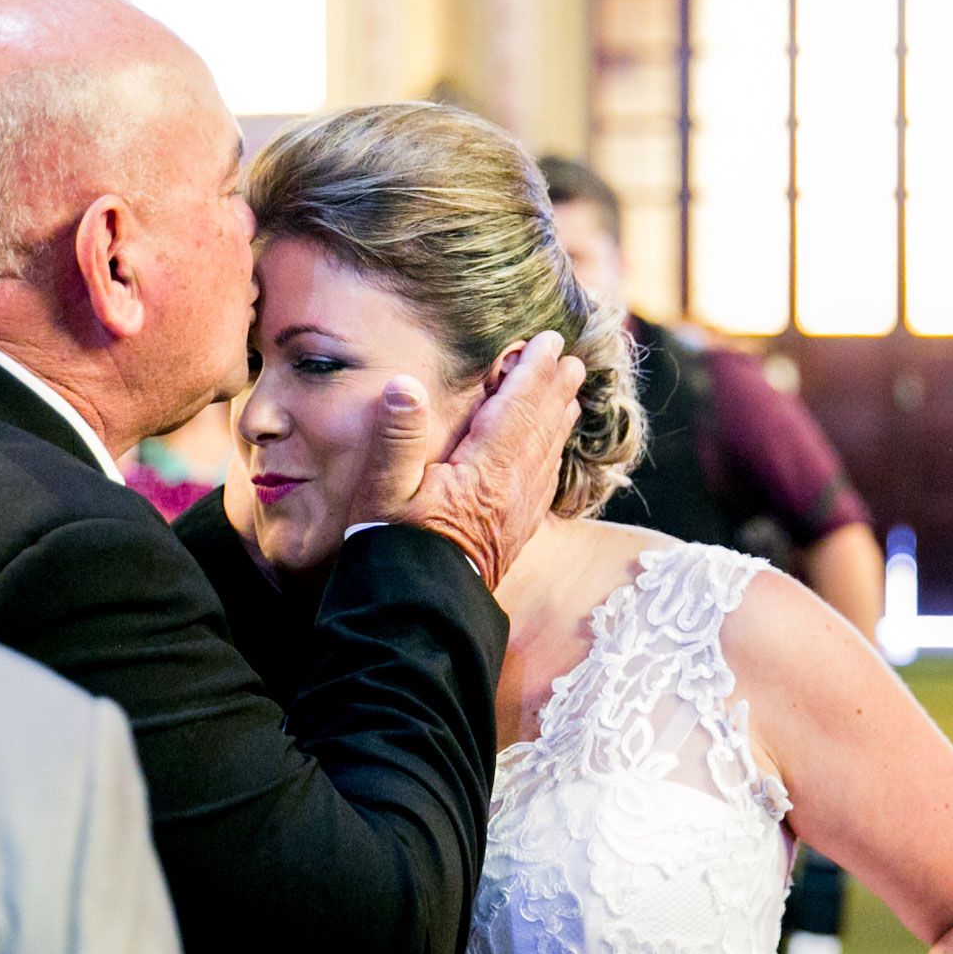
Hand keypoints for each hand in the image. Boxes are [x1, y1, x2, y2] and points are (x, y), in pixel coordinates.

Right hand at [349, 331, 583, 588]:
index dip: (532, 373)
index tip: (548, 342)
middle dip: (555, 391)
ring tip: (570, 396)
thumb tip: (404, 385)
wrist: (418, 610)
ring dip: (559, 421)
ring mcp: (517, 514)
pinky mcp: (515, 535)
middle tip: (570, 360)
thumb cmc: (392, 548)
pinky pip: (544, 486)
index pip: (515, 409)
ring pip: (547, 455)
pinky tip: (551, 455)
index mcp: (484, 471)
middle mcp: (511, 489)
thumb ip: (396, 437)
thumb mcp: (382, 490)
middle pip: (540, 428)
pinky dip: (552, 458)